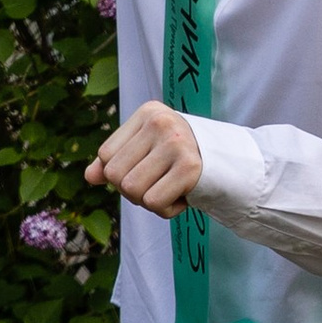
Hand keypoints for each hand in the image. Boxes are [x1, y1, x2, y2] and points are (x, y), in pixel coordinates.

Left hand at [87, 100, 204, 217]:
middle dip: (133, 190)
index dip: (120, 174)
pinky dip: (165, 209)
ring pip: (131, 190)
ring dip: (149, 201)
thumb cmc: (182, 161)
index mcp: (148, 113)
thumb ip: (115, 161)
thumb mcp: (148, 152)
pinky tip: (183, 196)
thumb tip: (89, 177)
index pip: (106, 155)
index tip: (149, 170)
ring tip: (171, 188)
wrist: (231, 169)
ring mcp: (176, 143)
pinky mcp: (190, 167)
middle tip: (160, 184)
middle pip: (114, 175)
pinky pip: (153, 202)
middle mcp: (160, 122)